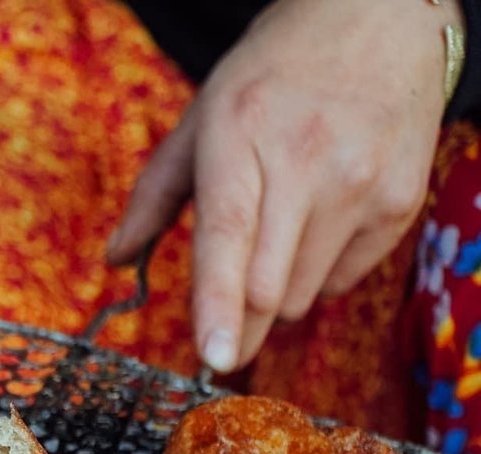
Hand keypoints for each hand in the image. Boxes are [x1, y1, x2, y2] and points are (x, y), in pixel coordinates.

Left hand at [108, 0, 450, 372]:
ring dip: (276, 298)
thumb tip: (115, 260)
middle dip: (239, 329)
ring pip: (303, 296)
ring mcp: (362, 184)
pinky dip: (319, 276)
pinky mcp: (401, 202)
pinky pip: (343, 281)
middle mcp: (308, 163)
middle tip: (221, 345)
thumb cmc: (274, 73)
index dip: (219, 306)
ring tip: (276, 240)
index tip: (215, 356)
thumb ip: (154, 195)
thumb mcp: (202, 118)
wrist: (380, 19)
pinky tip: (317, 227)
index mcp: (243, 139)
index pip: (227, 239)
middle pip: (268, 288)